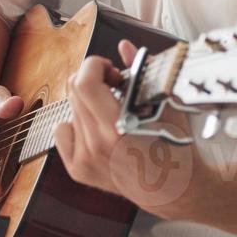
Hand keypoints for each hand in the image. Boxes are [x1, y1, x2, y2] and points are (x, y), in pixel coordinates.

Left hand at [54, 40, 199, 217]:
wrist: (171, 188)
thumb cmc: (174, 149)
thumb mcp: (165, 104)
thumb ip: (141, 72)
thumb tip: (124, 47)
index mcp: (119, 128)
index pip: (84, 82)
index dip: (95, 65)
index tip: (109, 68)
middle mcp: (97, 145)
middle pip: (75, 90)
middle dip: (94, 77)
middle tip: (114, 84)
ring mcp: (84, 158)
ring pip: (70, 108)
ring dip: (88, 100)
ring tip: (111, 108)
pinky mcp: (78, 168)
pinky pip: (62, 130)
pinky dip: (76, 122)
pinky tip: (97, 127)